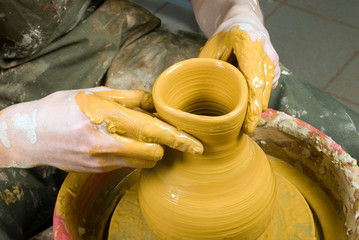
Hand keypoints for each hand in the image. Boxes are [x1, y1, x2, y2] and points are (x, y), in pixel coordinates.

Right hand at [0, 87, 202, 171]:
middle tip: (161, 131)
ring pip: (143, 161)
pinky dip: (134, 154)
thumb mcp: (93, 94)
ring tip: (139, 135)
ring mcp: (102, 162)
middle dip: (164, 144)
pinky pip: (128, 165)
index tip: (197, 145)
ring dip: (150, 150)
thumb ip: (128, 99)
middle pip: (154, 152)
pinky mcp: (98, 171)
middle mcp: (106, 144)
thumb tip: (154, 103)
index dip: (178, 138)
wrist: (31, 136)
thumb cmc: (60, 108)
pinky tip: (122, 142)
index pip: (152, 131)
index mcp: (106, 119)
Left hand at [194, 0, 279, 133]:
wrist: (242, 21)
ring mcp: (272, 58)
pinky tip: (252, 109)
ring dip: (259, 106)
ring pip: (269, 89)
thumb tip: (206, 98)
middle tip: (247, 129)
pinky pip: (270, 85)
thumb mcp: (211, 50)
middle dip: (256, 111)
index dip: (251, 104)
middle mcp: (264, 50)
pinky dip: (262, 98)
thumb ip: (211, 70)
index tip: (248, 123)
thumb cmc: (224, 37)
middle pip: (263, 87)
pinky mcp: (275, 65)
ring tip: (248, 123)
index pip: (252, 78)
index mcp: (247, 42)